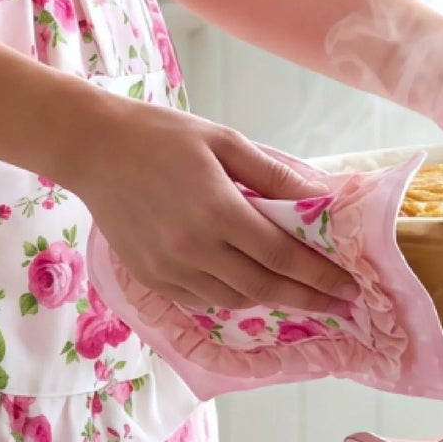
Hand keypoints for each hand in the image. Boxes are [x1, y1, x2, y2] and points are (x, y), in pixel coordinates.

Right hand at [58, 98, 359, 315]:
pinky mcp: (150, 277)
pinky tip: (247, 285)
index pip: (283, 257)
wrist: (92, 149)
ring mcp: (169, 269)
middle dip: (308, 299)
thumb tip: (321, 198)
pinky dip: (231, 296)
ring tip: (298, 293)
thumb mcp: (224, 142)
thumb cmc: (161, 136)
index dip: (320, 276)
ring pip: (233, 299)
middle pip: (264, 288)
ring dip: (270, 299)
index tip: (350, 286)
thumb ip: (274, 175)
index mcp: (218, 212)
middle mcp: (194, 250)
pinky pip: (202, 299)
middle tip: (340, 305)